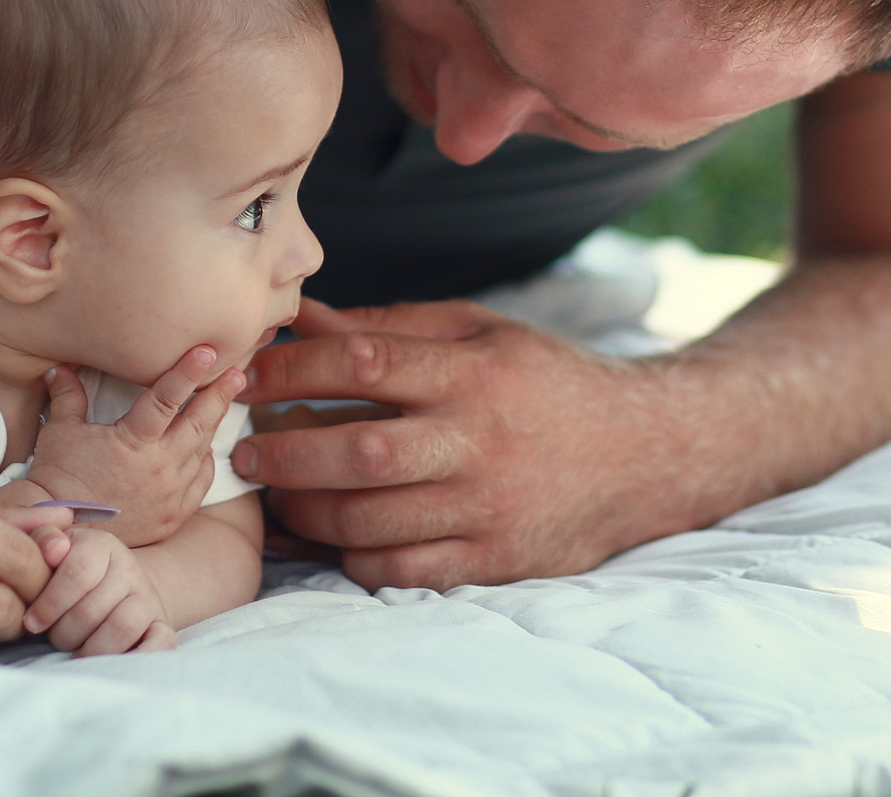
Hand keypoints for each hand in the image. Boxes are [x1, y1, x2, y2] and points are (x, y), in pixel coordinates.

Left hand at [22, 526, 176, 655]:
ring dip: (91, 649)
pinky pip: (160, 644)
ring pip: (122, 627)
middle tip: (53, 638)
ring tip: (75, 653)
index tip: (32, 623)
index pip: (77, 573)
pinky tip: (109, 663)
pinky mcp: (162, 625)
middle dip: (64, 633)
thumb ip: (44, 540)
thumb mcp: (55, 547)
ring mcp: (148, 598)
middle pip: (93, 610)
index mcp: (101, 545)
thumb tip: (54, 551)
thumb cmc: (70, 568)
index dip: (50, 603)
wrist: (116, 583)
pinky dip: (137, 657)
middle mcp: (130, 568)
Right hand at [25, 346, 243, 546]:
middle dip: (219, 396)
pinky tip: (205, 450)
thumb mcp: (60, 431)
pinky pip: (200, 484)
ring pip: (201, 452)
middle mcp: (159, 467)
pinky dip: (205, 463)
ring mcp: (169, 494)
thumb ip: (68, 396)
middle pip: (198, 424)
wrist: (62, 530)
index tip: (207, 350)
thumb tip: (58, 369)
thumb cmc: (58, 477)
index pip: (166, 398)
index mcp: (134, 441)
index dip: (187, 372)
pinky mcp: (172, 516)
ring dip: (212, 426)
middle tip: (237, 374)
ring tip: (222, 403)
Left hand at [234, 297, 660, 591]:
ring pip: (372, 521)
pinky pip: (405, 572)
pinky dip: (356, 560)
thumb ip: (391, 327)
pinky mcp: (497, 559)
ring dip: (307, 511)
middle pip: (358, 452)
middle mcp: (478, 441)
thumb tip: (303, 317)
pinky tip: (334, 538)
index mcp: (472, 372)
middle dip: (283, 451)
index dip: (291, 368)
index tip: (247, 374)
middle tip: (242, 450)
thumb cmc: (547, 380)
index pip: (363, 363)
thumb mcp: (480, 332)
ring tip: (276, 495)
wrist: (648, 451)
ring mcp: (488, 507)